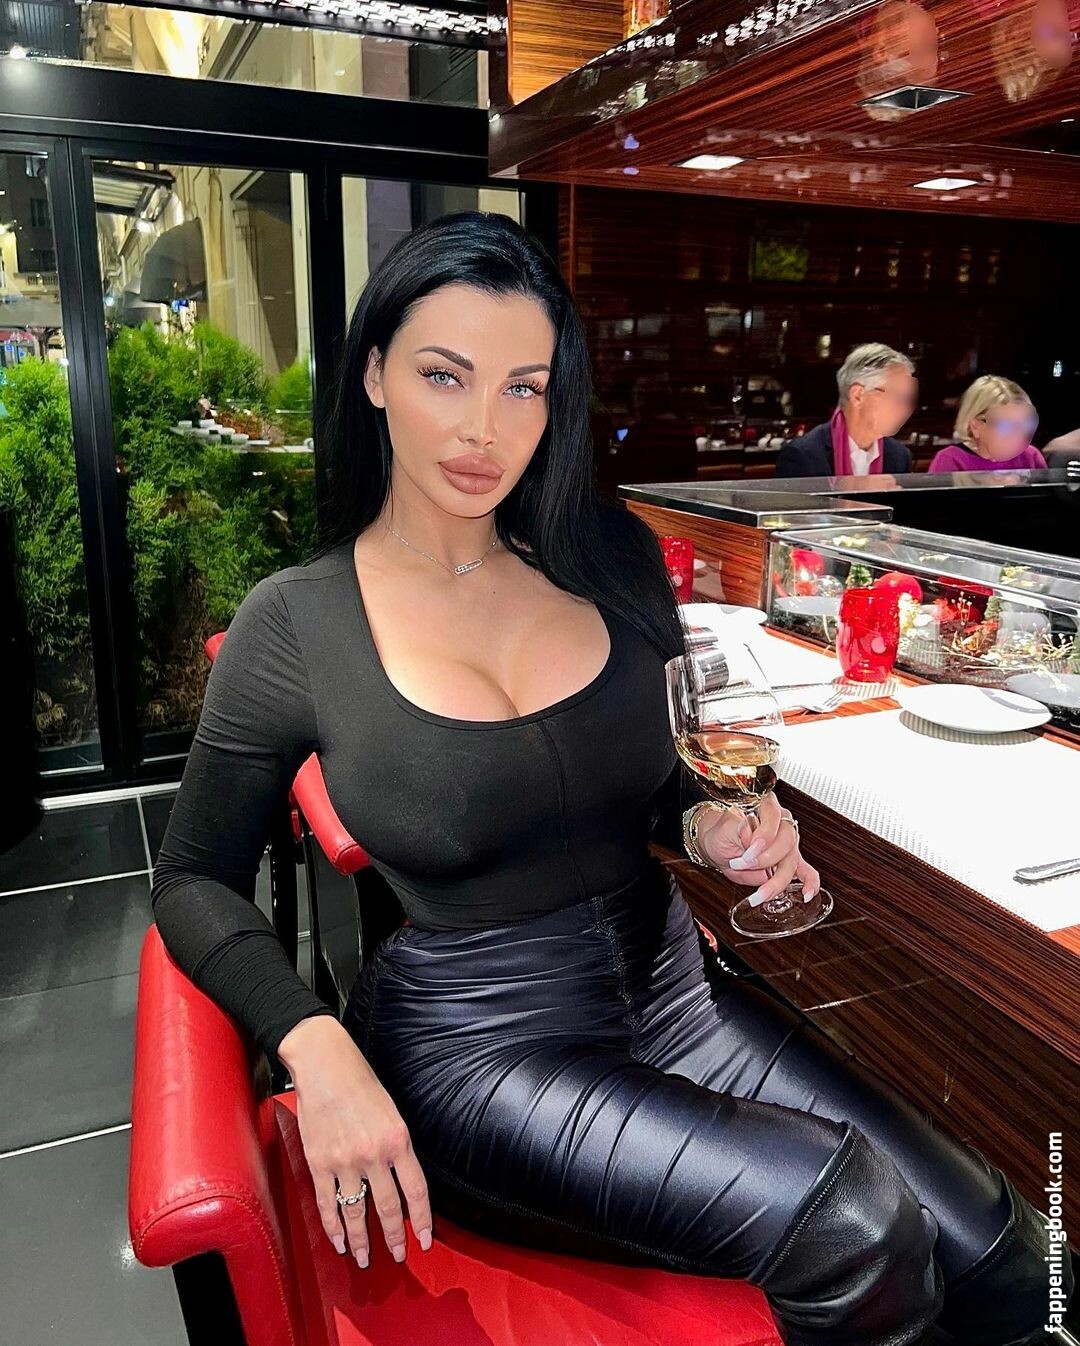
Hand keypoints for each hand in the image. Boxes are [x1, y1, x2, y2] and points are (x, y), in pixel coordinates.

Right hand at [277, 1016, 433, 1267]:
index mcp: (398, 1139)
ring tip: (365, 1259)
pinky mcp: (319, 1162)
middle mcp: (373, 1154)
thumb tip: (402, 1177)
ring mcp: (344, 1161)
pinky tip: (339, 1242)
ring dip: (362, 1241)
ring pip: (356, 1212)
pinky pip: (327, 1204)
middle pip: (387, 1207)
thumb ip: (397, 1145)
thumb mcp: (392, 1110)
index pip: (415, 1190)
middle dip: (393, 1237)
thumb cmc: (360, 1081)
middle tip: (398, 1255)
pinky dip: (333, 1227)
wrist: (324, 1064)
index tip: (423, 1240)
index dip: (421, 1219)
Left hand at [695, 793, 819, 905]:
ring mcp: (788, 844)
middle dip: (765, 859)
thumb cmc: (722, 834)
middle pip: (786, 841)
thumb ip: (737, 829)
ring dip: (777, 880)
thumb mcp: (723, 830)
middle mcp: (782, 824)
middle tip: (744, 864)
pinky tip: (806, 893)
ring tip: (761, 893)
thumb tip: (748, 830)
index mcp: (766, 808)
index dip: (764, 835)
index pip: (774, 815)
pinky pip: (807, 871)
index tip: (749, 850)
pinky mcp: (790, 862)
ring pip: (792, 861)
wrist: (719, 846)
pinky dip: (809, 883)